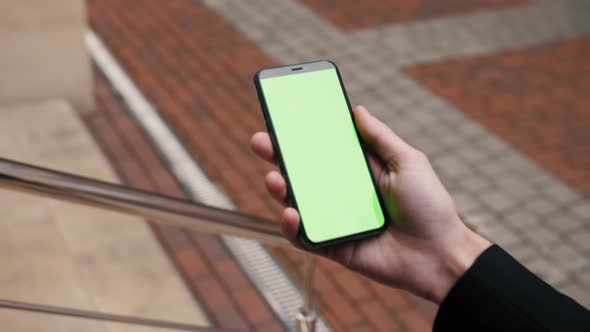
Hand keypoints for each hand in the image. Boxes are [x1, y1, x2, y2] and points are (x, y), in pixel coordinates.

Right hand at [250, 105, 490, 303]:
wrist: (440, 254)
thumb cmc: (429, 206)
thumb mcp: (408, 162)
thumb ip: (380, 138)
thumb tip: (356, 109)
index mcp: (359, 170)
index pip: (324, 149)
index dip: (303, 135)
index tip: (284, 117)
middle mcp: (343, 193)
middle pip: (303, 173)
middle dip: (279, 156)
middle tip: (261, 140)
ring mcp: (336, 219)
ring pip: (297, 202)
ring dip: (279, 189)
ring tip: (274, 178)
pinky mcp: (333, 246)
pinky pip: (305, 236)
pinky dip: (293, 226)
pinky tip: (292, 212)